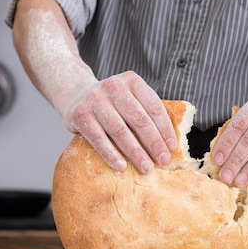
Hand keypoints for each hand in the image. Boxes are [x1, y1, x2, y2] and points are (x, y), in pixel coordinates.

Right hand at [62, 71, 177, 173]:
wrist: (75, 93)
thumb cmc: (111, 102)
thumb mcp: (130, 97)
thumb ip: (147, 112)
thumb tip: (167, 144)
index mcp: (132, 81)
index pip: (154, 107)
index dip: (165, 129)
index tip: (171, 147)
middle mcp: (113, 86)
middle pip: (138, 119)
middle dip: (153, 142)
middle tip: (163, 160)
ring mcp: (95, 100)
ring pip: (119, 130)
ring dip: (135, 152)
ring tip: (146, 167)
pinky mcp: (80, 114)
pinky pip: (98, 138)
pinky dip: (111, 154)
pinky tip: (121, 166)